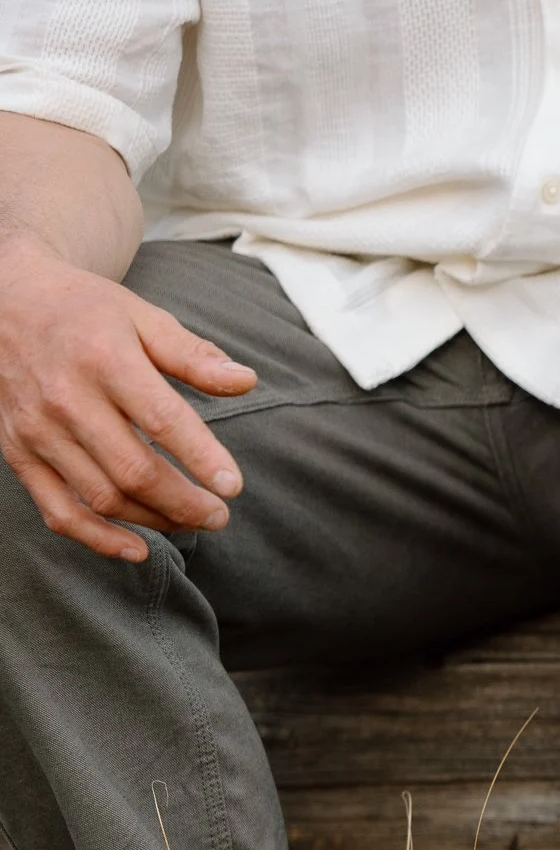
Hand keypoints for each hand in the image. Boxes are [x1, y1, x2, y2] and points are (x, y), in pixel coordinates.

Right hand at [0, 237, 255, 562]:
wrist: (0, 301)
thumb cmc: (83, 309)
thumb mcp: (142, 316)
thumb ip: (193, 355)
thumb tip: (246, 381)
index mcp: (103, 359)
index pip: (162, 420)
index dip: (202, 459)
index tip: (233, 486)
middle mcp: (65, 398)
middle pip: (133, 471)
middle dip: (185, 503)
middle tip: (219, 515)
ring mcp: (37, 429)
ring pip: (102, 498)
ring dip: (154, 520)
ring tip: (192, 521)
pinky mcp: (17, 451)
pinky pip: (57, 510)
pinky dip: (98, 539)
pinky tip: (137, 549)